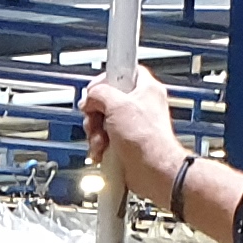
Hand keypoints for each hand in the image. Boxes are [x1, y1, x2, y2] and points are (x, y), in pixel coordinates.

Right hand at [79, 69, 179, 202]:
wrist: (152, 171)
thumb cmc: (146, 140)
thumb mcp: (117, 106)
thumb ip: (99, 93)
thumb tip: (90, 97)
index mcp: (146, 89)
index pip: (124, 72)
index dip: (106, 79)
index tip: (95, 89)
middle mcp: (141, 106)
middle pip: (107, 99)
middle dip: (95, 112)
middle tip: (95, 119)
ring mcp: (133, 125)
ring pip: (103, 120)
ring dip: (94, 132)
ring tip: (101, 140)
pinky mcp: (126, 142)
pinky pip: (105, 138)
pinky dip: (99, 145)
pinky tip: (102, 150)